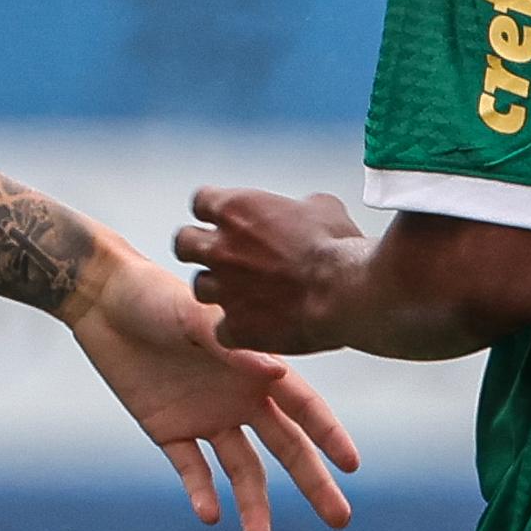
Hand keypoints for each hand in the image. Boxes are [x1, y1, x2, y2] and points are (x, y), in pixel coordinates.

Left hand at [70, 239, 358, 530]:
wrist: (104, 300)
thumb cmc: (157, 296)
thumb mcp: (195, 318)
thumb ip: (235, 349)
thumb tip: (278, 375)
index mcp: (255, 367)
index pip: (303, 408)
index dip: (329, 435)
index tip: (351, 466)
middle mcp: (239, 397)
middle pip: (286, 448)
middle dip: (313, 483)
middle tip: (340, 520)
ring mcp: (206, 416)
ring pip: (242, 469)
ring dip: (253, 504)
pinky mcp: (169, 430)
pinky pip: (191, 469)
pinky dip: (201, 492)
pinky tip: (209, 515)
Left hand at [175, 187, 368, 353]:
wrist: (346, 293)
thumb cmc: (337, 248)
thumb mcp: (322, 207)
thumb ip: (298, 207)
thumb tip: (303, 211)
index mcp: (236, 210)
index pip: (201, 201)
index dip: (213, 210)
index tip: (223, 217)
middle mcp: (221, 248)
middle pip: (183, 243)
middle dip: (199, 246)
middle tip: (219, 253)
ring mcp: (224, 290)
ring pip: (199, 287)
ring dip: (218, 288)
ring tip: (243, 291)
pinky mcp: (236, 327)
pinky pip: (221, 329)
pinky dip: (236, 327)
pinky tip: (255, 323)